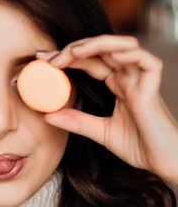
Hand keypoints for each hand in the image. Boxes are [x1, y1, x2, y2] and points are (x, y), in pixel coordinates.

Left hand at [41, 35, 177, 184]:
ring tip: (73, 52)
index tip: (42, 61)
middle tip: (48, 57)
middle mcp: (129, 77)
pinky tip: (109, 56)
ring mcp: (142, 79)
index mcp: (118, 84)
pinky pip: (146, 61)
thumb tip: (47, 115)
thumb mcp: (101, 132)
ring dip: (98, 44)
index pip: (90, 61)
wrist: (164, 162)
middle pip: (102, 50)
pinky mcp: (154, 86)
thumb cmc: (140, 147)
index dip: (67, 57)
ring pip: (123, 46)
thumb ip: (77, 122)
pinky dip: (128, 54)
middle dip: (74, 48)